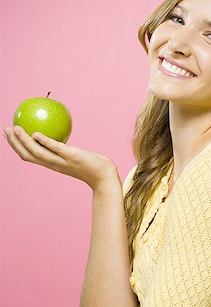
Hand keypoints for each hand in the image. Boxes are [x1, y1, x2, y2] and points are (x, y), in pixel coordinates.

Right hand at [3, 126, 119, 190]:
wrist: (105, 177)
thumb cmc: (92, 165)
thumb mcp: (75, 155)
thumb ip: (66, 147)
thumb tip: (60, 131)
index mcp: (53, 164)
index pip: (30, 156)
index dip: (17, 146)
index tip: (10, 135)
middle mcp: (54, 164)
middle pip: (28, 155)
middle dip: (14, 143)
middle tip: (6, 129)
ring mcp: (62, 161)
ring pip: (37, 153)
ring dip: (24, 141)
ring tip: (16, 128)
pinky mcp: (71, 157)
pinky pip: (55, 148)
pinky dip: (44, 142)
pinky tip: (36, 133)